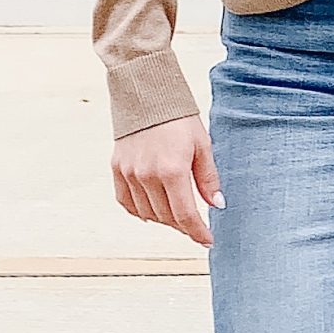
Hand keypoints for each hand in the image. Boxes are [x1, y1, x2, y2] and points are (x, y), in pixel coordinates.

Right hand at [113, 114, 222, 247]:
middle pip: (166, 218)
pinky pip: (127, 202)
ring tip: (177, 215)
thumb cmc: (179, 117)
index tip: (208, 240)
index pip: (186, 215)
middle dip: (184, 226)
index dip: (198, 232)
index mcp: (172, 170)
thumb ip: (207, 178)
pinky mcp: (117, 168)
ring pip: (147, 214)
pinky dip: (140, 211)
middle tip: (196, 225)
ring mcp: (129, 173)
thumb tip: (216, 205)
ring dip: (164, 220)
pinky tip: (152, 210)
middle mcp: (147, 176)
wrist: (146, 92)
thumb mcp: (202, 145)